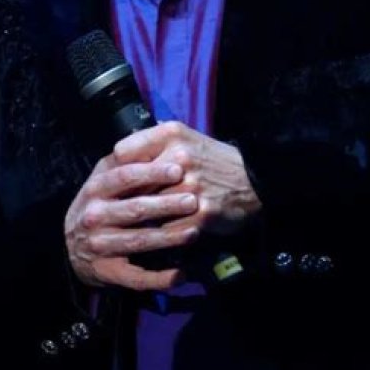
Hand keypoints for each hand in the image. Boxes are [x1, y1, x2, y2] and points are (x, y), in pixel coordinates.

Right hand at [64, 154, 199, 290]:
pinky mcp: (108, 272)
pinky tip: (181, 274)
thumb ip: (123, 162)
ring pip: (139, 241)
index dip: (152, 173)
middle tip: (193, 200)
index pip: (124, 177)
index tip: (178, 169)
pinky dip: (160, 277)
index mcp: (96, 189)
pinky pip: (137, 277)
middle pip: (135, 209)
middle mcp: (94, 217)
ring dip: (168, 238)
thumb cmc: (97, 205)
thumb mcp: (102, 179)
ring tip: (194, 231)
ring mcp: (100, 246)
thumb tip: (150, 139)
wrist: (71, 246)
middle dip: (166, 204)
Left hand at [113, 121, 261, 237]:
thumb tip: (117, 154)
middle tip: (115, 210)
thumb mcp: (185, 138)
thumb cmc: (212, 160)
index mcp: (171, 134)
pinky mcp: (199, 213)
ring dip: (139, 219)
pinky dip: (160, 234)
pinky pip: (166, 228)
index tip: (117, 181)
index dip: (117, 169)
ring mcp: (189, 187)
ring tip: (132, 226)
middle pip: (131, 184)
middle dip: (123, 198)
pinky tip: (159, 235)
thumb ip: (152, 142)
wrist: (254, 180)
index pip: (122, 152)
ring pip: (146, 208)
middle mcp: (179, 157)